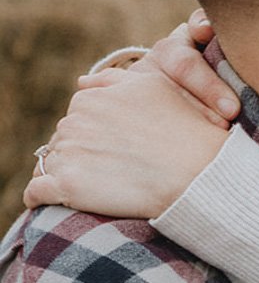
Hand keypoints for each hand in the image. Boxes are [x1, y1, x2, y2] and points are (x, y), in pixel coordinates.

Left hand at [24, 11, 237, 217]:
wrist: (197, 174)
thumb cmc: (183, 131)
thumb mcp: (153, 87)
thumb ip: (113, 80)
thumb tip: (82, 82)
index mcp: (89, 99)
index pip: (77, 118)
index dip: (95, 136)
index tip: (115, 150)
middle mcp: (73, 122)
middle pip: (63, 141)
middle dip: (80, 154)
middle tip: (110, 172)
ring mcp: (69, 154)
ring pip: (51, 165)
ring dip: (64, 175)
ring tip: (94, 189)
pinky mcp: (67, 185)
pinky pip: (36, 192)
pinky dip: (39, 198)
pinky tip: (55, 202)